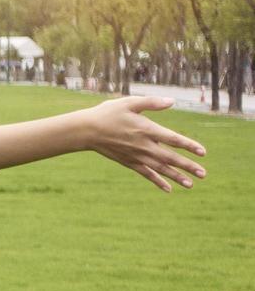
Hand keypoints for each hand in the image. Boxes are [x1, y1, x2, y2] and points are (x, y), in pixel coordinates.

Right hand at [84, 96, 206, 191]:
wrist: (86, 131)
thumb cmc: (108, 113)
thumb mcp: (129, 103)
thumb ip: (151, 103)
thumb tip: (172, 102)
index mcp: (146, 129)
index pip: (173, 139)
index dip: (188, 146)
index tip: (202, 152)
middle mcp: (143, 145)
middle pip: (170, 158)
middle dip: (187, 166)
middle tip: (203, 174)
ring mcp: (136, 156)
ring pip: (160, 168)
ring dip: (176, 176)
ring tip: (191, 184)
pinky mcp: (129, 162)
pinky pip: (146, 174)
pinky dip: (157, 181)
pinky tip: (168, 189)